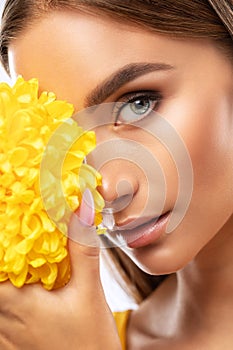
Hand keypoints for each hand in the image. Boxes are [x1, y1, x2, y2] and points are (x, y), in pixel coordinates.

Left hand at [0, 190, 120, 349]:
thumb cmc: (91, 342)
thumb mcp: (89, 292)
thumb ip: (82, 248)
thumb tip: (81, 205)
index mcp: (17, 303)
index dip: (1, 241)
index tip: (8, 220)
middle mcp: (3, 320)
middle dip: (6, 257)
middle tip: (19, 243)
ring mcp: (3, 336)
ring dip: (6, 274)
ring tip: (25, 262)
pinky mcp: (9, 345)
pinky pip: (1, 316)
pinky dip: (8, 294)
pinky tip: (24, 287)